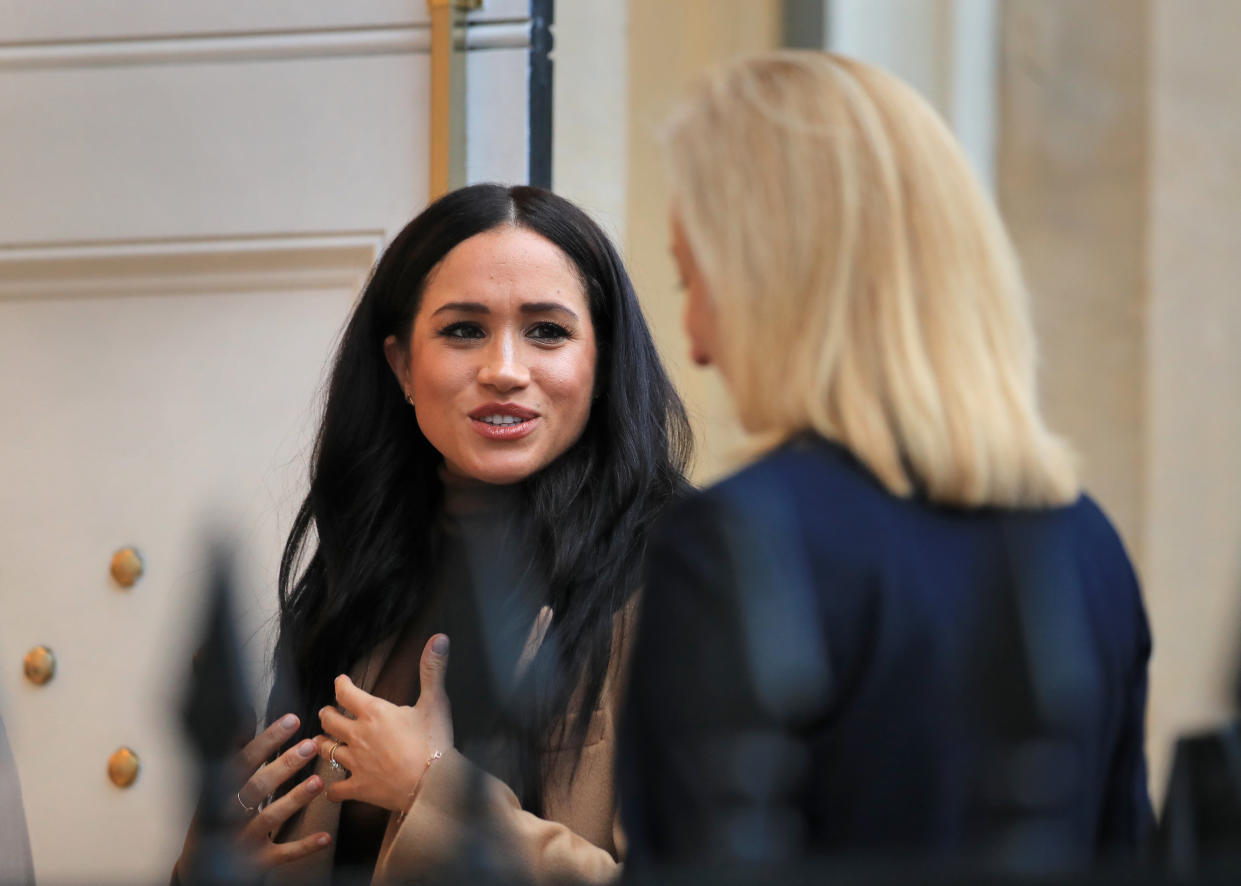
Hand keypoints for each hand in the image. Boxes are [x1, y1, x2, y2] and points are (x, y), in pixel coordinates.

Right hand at [175, 714, 331, 876]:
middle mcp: (229, 813)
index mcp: (220, 789)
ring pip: (270, 818)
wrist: (201, 866)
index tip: (292, 720)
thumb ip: (234, 748)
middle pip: (257, 787)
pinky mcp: (256, 861)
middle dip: (284, 765)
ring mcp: (243, 838)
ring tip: (318, 781)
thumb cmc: (216, 813)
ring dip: (294, 800)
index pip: (244, 760)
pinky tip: (325, 837)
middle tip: (311, 745)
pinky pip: (282, 853)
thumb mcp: (217, 781)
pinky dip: (303, 846)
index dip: (268, 740)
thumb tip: (246, 712)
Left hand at [316, 634, 452, 811]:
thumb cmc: (434, 742)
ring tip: (321, 741)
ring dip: (322, 744)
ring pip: (326, 750)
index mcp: (374, 712)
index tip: (340, 681)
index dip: (341, 684)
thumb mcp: (436, 702)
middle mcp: (358, 735)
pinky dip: (331, 789)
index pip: (346, 692)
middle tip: (328, 712)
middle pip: (329, 720)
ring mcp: (355, 763)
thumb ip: (433, 670)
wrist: (433, 784)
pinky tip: (331, 788)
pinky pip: (335, 790)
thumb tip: (439, 638)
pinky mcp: (358, 787)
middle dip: (327, 714)